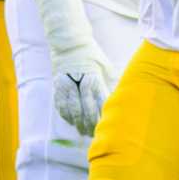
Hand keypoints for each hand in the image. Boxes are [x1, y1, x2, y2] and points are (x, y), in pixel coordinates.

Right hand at [33, 0, 110, 133]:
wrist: (69, 44)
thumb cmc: (92, 56)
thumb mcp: (105, 66)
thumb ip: (111, 82)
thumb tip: (121, 98)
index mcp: (93, 77)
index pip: (98, 102)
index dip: (101, 116)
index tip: (105, 126)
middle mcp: (78, 83)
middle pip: (84, 109)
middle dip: (89, 123)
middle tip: (94, 134)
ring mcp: (66, 85)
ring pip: (71, 110)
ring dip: (77, 123)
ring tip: (83, 132)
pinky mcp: (57, 87)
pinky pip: (61, 106)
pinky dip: (66, 116)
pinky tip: (72, 122)